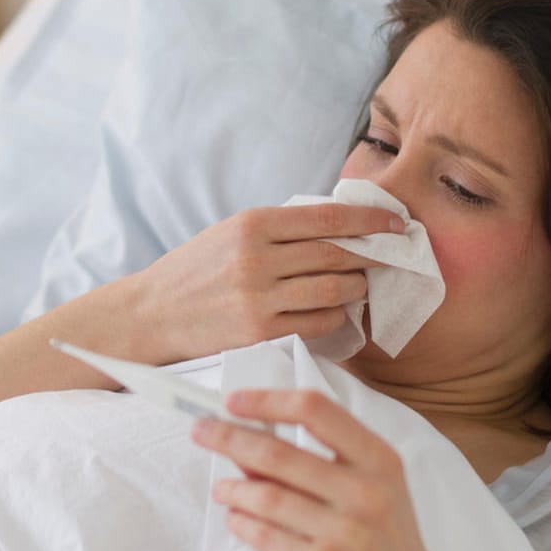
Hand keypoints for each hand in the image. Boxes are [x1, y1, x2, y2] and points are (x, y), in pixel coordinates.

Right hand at [116, 203, 399, 363]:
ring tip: (361, 285)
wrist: (152, 313)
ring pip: (335, 289)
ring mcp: (259, 297)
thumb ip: (280, 228)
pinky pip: (318, 322)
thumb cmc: (197, 270)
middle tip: (391, 257)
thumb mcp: (231, 232)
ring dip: (358, 287)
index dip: (371, 219)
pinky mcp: (260, 332)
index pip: (329, 217)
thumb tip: (343, 223)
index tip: (398, 222)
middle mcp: (257, 257)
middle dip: (373, 255)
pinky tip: (336, 311)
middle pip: (338, 253)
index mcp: (253, 223)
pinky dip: (336, 316)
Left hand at [192, 389, 497, 550]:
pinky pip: (263, 534)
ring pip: (264, 495)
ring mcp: (343, 533)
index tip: (233, 402)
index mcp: (381, 462)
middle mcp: (366, 493)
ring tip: (222, 489)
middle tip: (201, 431)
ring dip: (232, 488)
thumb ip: (319, 467)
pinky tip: (236, 518)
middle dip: (228, 438)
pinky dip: (241, 522)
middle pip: (278, 451)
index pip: (315, 410)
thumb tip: (248, 446)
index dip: (267, 401)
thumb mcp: (373, 497)